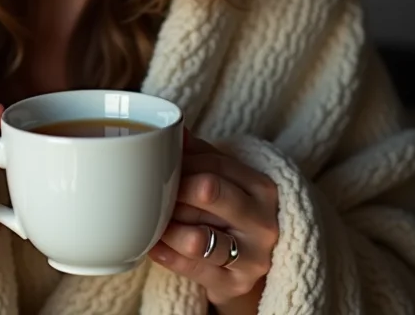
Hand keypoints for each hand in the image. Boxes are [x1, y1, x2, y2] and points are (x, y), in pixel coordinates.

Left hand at [148, 134, 278, 309]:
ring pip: (198, 237)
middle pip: (208, 192)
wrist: (250, 262)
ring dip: (167, 226)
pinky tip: (151, 244)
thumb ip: (199, 153)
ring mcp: (252, 257)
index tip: (160, 163)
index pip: (215, 163)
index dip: (182, 161)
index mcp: (262, 188)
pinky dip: (165, 254)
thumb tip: (173, 129)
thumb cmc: (229, 210)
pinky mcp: (235, 285)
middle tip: (153, 190)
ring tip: (151, 220)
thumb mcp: (224, 178)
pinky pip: (191, 268)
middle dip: (175, 189)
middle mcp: (263, 222)